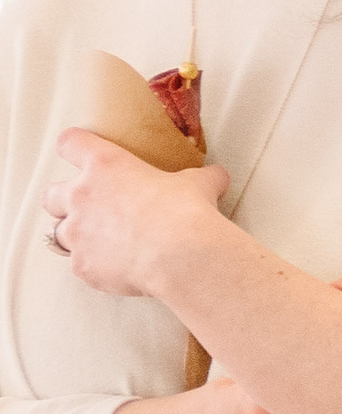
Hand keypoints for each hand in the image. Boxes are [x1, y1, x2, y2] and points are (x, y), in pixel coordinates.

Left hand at [44, 130, 230, 298]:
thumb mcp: (199, 185)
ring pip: (60, 233)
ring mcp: (78, 234)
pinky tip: (120, 268)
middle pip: (51, 195)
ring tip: (106, 244)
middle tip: (93, 209)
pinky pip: (81, 265)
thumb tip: (217, 177)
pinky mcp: (83, 265)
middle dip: (66, 202)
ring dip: (78, 236)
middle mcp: (82, 197)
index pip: (71, 144)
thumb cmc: (186, 213)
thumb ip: (201, 179)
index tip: (81, 153)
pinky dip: (96, 266)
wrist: (181, 255)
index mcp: (106, 166)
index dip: (75, 147)